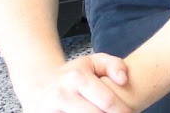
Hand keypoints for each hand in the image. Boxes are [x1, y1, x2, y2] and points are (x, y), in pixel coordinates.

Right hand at [19, 53, 136, 112]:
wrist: (38, 85)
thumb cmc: (74, 74)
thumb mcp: (93, 62)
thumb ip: (114, 65)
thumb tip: (124, 80)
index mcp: (77, 78)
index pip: (107, 101)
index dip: (123, 110)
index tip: (131, 112)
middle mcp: (62, 95)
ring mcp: (49, 110)